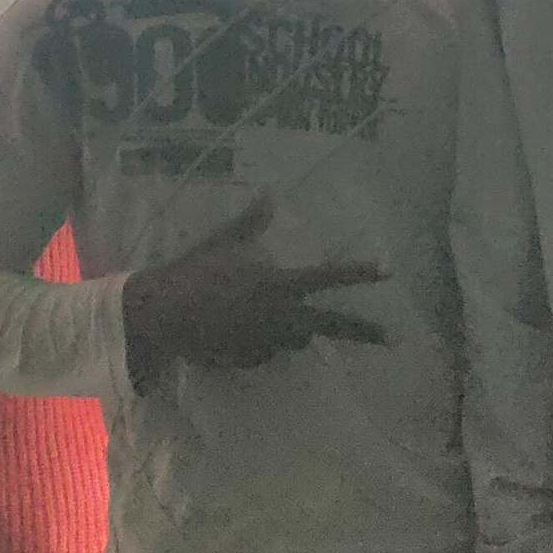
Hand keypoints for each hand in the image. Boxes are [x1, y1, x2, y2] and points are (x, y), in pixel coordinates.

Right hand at [120, 193, 386, 384]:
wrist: (159, 314)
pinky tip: (236, 330)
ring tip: (264, 315)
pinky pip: (266, 351)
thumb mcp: (224, 241)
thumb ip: (252, 222)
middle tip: (392, 337)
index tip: (388, 272)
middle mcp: (279, 315)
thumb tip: (269, 194)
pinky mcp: (249, 359)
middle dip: (364, 331)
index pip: (328, 276)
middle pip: (331, 324)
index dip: (359, 273)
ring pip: (297, 338)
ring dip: (295, 329)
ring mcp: (266, 340)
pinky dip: (261, 343)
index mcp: (278, 283)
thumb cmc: (193, 271)